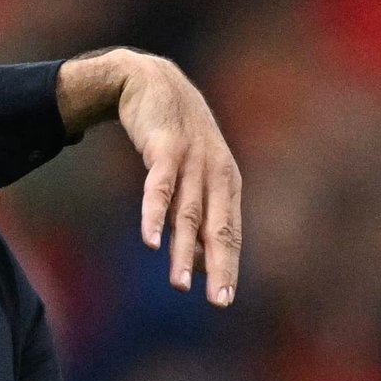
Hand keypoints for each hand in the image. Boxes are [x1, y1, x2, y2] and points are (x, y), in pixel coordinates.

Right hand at [58, 49, 242, 306]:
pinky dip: (154, 215)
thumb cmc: (174, 133)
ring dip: (183, 251)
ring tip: (179, 284)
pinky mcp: (164, 148)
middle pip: (216, 228)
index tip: (222, 300)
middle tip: (217, 301)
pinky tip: (151, 241)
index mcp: (226, 182)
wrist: (151, 79)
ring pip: (187, 214)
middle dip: (218, 267)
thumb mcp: (193, 171)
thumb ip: (198, 213)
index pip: (229, 232)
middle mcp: (214, 173)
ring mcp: (191, 160)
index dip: (227, 266)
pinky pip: (159, 187)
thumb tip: (202, 262)